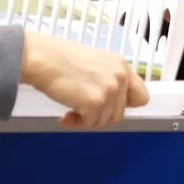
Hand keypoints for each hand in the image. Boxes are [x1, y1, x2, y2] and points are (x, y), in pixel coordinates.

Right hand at [21, 30, 149, 128]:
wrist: (42, 58)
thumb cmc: (58, 58)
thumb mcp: (95, 63)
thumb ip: (108, 79)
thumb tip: (111, 101)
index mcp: (121, 65)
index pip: (141, 96)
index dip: (125, 106)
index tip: (111, 108)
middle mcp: (120, 77)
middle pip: (119, 114)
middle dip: (99, 115)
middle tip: (82, 110)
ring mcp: (109, 89)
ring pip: (104, 121)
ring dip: (86, 119)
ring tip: (71, 108)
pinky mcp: (96, 102)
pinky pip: (89, 124)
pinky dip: (76, 123)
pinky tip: (65, 113)